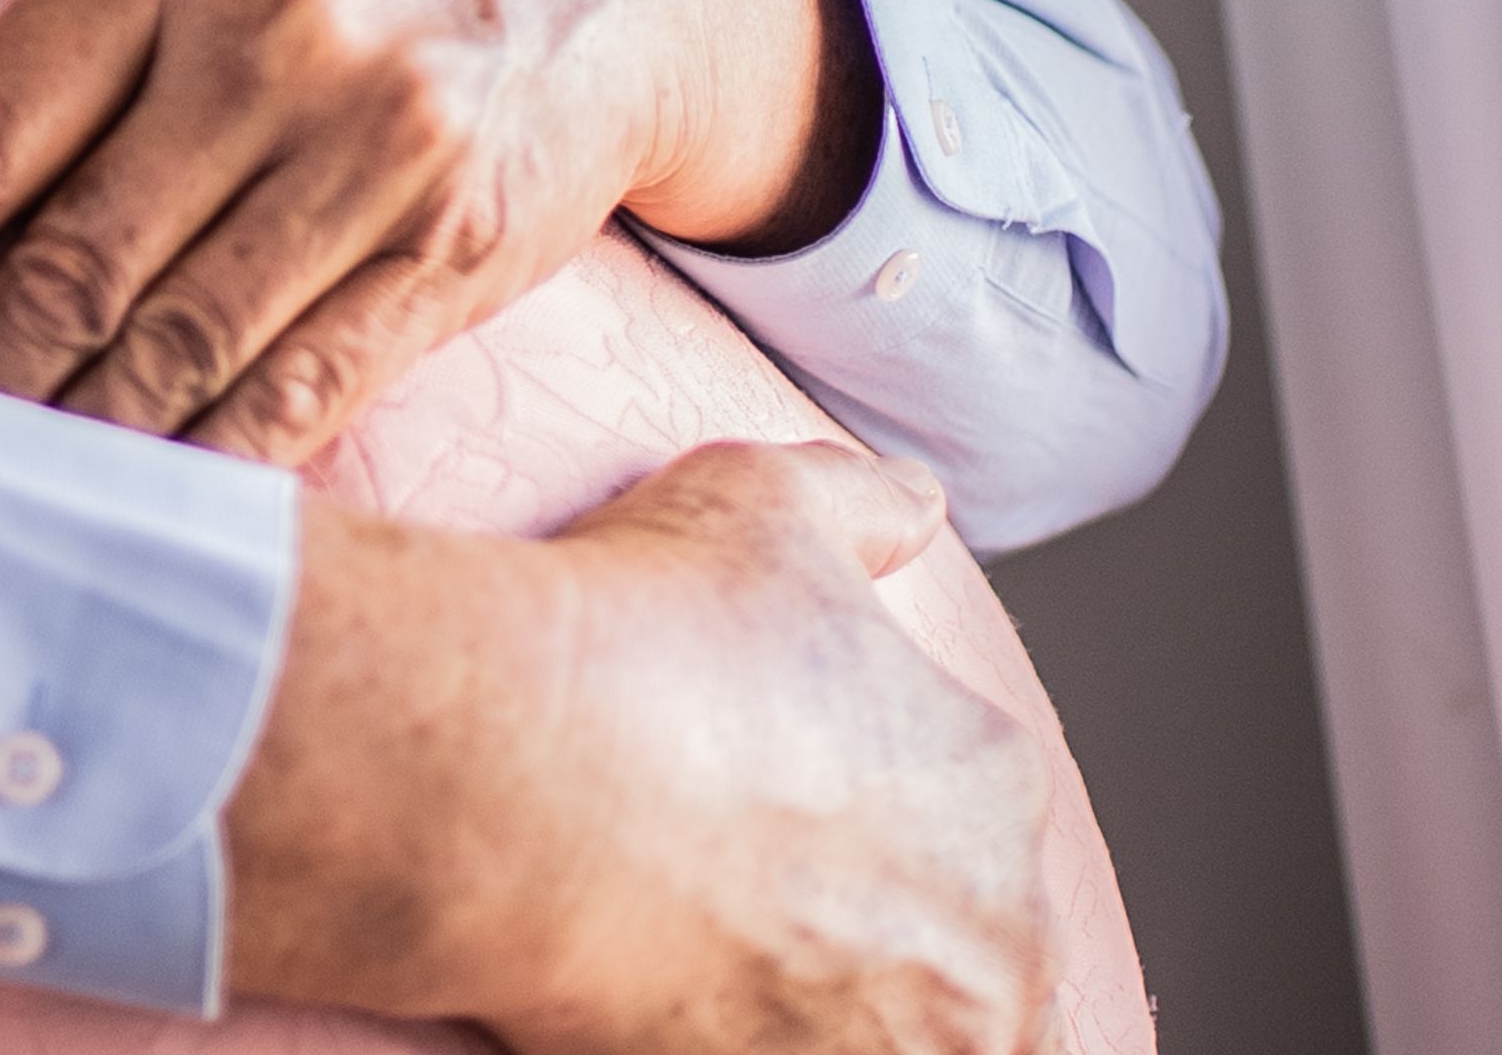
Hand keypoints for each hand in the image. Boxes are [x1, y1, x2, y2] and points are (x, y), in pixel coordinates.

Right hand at [235, 446, 1047, 1047]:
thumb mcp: (765, 502)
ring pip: (921, 1043)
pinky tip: (691, 1018)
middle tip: (759, 917)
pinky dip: (778, 1051)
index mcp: (990, 784)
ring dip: (848, 1018)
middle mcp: (991, 935)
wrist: (510, 772)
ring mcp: (915, 1046)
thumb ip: (865, 502)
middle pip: (968, 968)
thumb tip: (919, 501)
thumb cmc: (637, 632)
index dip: (868, 829)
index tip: (775, 822)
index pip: (971, 834)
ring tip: (737, 975)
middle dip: (886, 950)